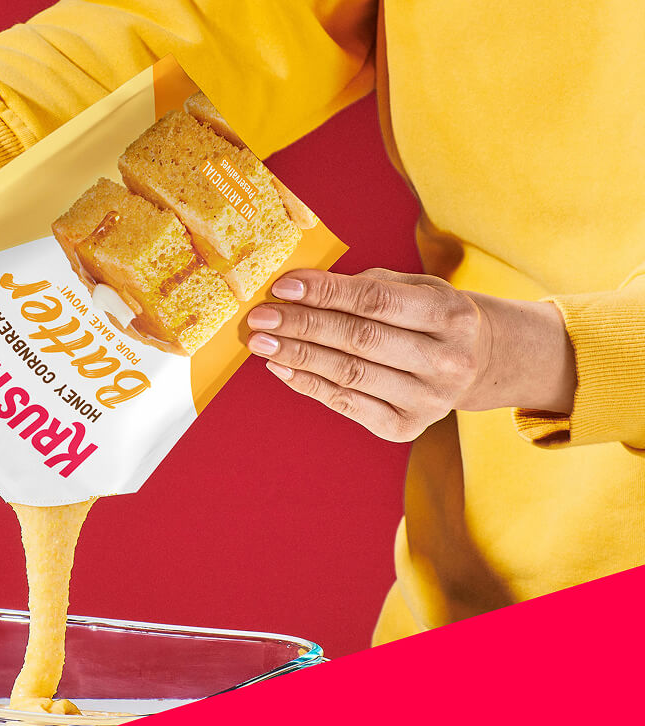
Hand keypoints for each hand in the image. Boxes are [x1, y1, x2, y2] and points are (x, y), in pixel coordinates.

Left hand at [246, 268, 575, 441]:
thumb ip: (369, 286)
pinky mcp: (405, 428)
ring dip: (298, 356)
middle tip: (260, 317)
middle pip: (358, 339)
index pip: (375, 301)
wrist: (478, 364)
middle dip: (302, 325)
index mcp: (450, 315)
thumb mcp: (418, 289)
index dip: (325, 293)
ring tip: (261, 342)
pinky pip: (346, 403)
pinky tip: (281, 368)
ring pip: (348, 373)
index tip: (283, 287)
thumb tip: (303, 287)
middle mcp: (444, 361)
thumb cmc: (433, 318)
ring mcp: (427, 400)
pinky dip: (308, 385)